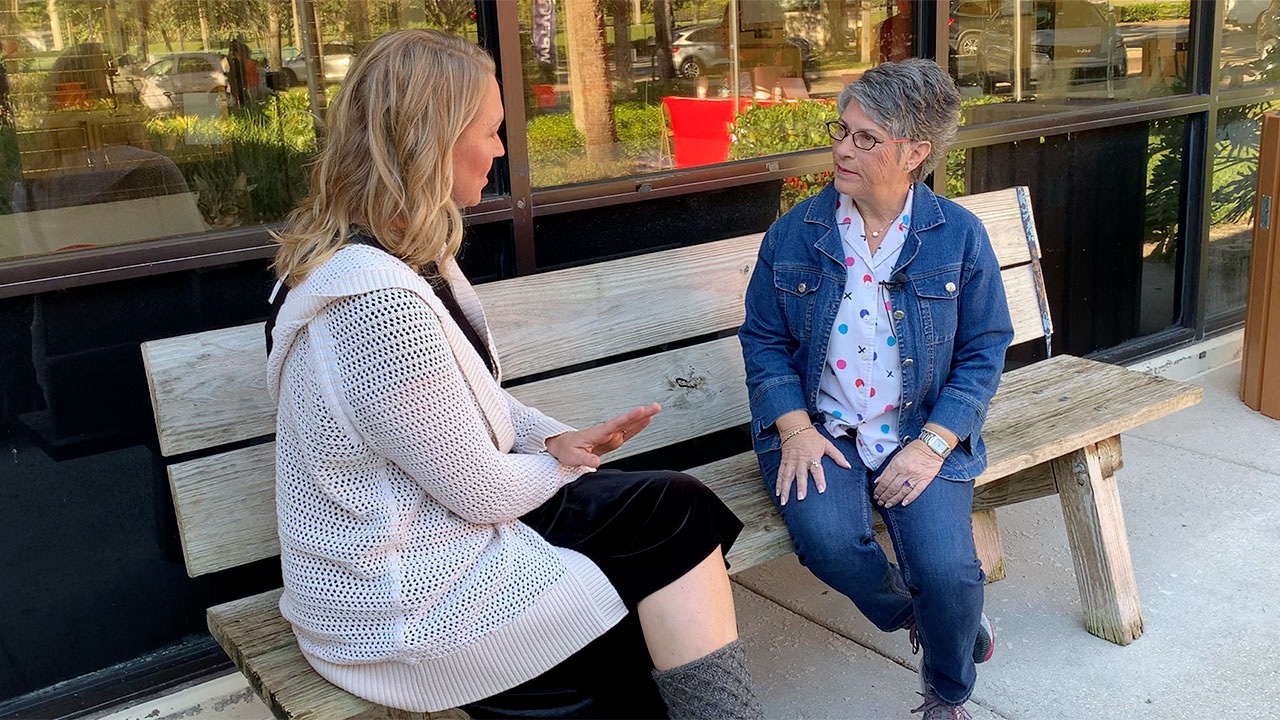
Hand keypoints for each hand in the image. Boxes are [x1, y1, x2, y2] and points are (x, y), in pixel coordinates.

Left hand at [545, 403, 660, 468]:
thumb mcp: (573, 457)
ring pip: (629, 424)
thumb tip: (596, 463)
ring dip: (642, 417)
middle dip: (641, 414)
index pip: (616, 424)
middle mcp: (606, 432)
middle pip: (626, 421)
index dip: (629, 417)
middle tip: (656, 406)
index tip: (640, 410)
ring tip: (656, 410)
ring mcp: (610, 435)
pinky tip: (646, 421)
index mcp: (598, 433)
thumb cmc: (566, 449)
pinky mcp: (612, 440)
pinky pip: (627, 432)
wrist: (563, 446)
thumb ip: (585, 459)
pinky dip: (637, 426)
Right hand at [776, 427, 850, 505]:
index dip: (819, 480)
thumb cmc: (813, 437)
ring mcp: (791, 461)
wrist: (796, 428)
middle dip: (800, 486)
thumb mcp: (827, 444)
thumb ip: (838, 456)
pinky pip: (780, 473)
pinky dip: (778, 483)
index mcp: (813, 456)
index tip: (821, 490)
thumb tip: (848, 466)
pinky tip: (778, 493)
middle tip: (801, 498)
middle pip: (801, 475)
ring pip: (787, 476)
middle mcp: (801, 460)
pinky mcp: (784, 461)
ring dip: (785, 488)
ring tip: (784, 500)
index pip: (817, 470)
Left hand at [873, 440, 943, 507]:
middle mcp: (905, 472)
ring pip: (902, 492)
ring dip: (894, 500)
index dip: (879, 490)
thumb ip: (887, 469)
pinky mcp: (925, 480)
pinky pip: (916, 492)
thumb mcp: (897, 456)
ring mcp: (916, 477)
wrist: (932, 447)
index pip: (885, 481)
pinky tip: (903, 503)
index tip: (876, 494)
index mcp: (897, 465)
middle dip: (884, 497)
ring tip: (888, 504)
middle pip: (892, 488)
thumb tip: (879, 480)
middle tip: (879, 502)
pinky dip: (909, 498)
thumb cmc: (914, 449)